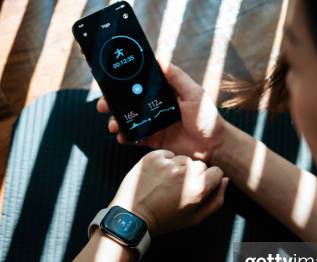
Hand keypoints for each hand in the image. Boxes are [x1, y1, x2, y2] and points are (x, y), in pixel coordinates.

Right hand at [97, 64, 226, 162]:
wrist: (214, 147)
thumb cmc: (207, 118)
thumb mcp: (194, 93)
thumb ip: (177, 78)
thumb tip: (159, 59)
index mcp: (164, 94)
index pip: (139, 85)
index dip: (123, 84)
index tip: (109, 82)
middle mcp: (156, 108)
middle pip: (128, 103)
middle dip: (112, 104)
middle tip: (102, 106)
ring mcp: (153, 125)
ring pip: (128, 121)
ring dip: (116, 121)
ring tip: (112, 125)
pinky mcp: (154, 141)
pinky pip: (135, 137)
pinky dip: (126, 137)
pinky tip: (121, 137)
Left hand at [110, 150, 228, 235]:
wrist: (133, 217)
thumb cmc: (165, 220)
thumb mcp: (195, 218)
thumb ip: (216, 200)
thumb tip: (225, 180)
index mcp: (198, 189)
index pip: (216, 171)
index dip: (208, 180)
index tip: (196, 188)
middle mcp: (185, 173)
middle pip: (200, 164)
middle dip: (194, 174)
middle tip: (179, 188)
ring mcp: (168, 164)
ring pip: (183, 158)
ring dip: (178, 168)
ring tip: (165, 183)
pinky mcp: (152, 157)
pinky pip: (167, 154)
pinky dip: (164, 162)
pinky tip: (157, 176)